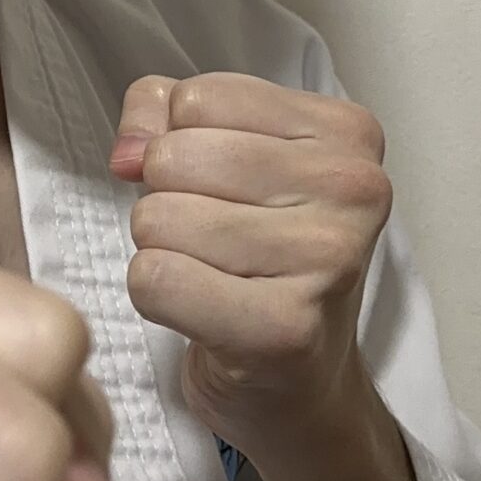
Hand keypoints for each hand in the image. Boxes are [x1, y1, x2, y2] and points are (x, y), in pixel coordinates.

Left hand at [108, 72, 392, 461]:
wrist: (301, 381)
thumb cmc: (257, 252)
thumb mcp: (219, 151)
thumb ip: (158, 114)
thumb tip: (128, 154)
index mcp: (344, 131)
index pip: (198, 98)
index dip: (178, 141)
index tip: (218, 186)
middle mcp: (353, 188)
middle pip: (175, 157)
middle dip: (166, 198)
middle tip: (210, 239)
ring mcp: (329, 259)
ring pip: (159, 217)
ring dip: (160, 249)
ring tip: (208, 274)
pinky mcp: (287, 329)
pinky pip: (156, 279)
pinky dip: (155, 295)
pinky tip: (200, 310)